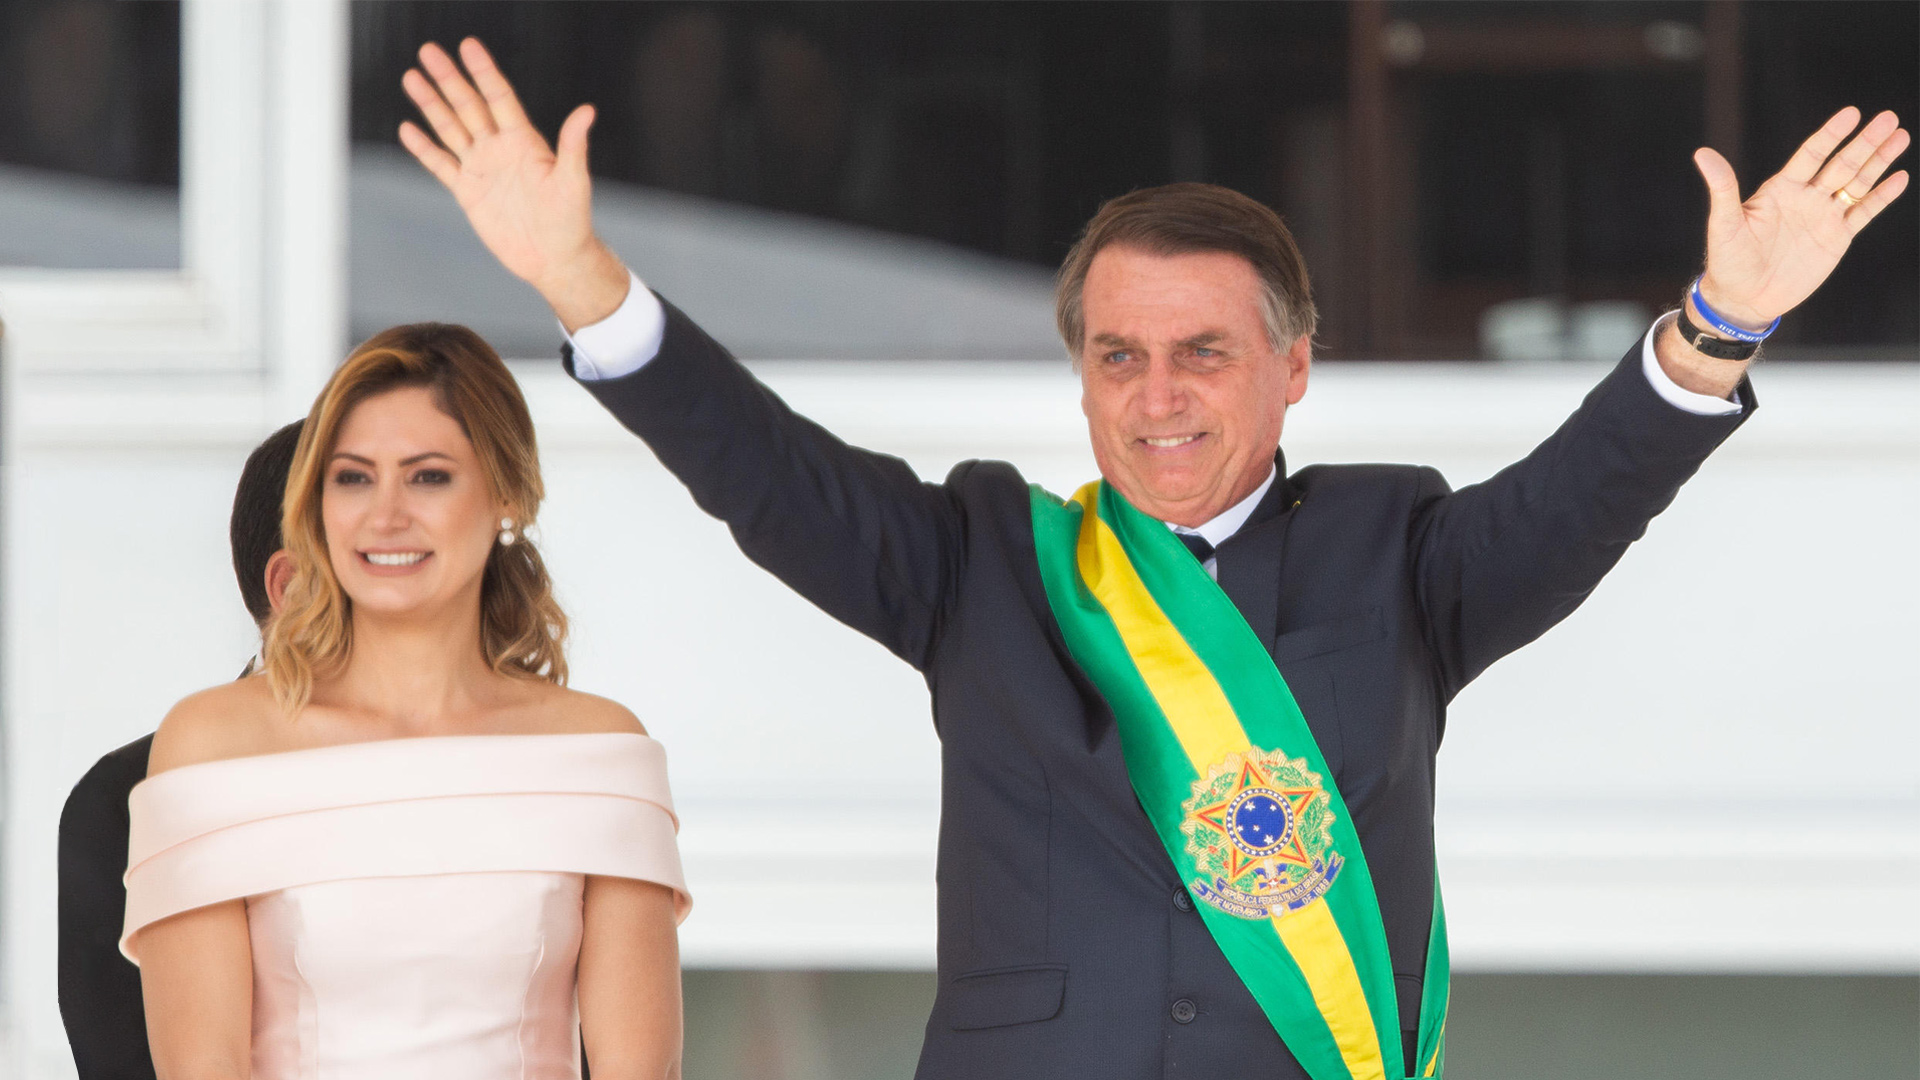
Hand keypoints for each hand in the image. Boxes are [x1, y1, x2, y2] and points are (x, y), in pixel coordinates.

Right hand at [399, 38, 629, 330]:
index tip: (468, 46)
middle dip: (449, 79)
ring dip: (431, 105)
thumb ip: (573, 145)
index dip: (484, 72)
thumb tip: (587, 111)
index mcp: (525, 141)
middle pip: (469, 106)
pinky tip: (408, 129)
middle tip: (429, 51)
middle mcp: (500, 149)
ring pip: (451, 130)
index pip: (500, 98)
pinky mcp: (468, 192)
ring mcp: (482, 168)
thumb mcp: (573, 181)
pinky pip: (442, 165)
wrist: (554, 258)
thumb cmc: (571, 220)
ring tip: (411, 77)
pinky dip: (424, 148)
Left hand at [1693, 107, 1908, 328]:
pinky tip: (1899, 177)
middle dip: (1865, 142)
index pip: (1811, 155)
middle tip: (1889, 118)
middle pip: (1841, 164)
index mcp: (1780, 190)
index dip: (1831, 135)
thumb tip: (1702, 153)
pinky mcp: (1836, 238)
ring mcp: (1823, 217)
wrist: (1744, 298)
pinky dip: (1881, 196)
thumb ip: (1722, 188)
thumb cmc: (1728, 261)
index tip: (1852, 114)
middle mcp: (1805, 198)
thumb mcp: (1724, 224)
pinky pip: (1863, 212)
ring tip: (1900, 136)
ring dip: (1879, 161)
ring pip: (1857, 183)